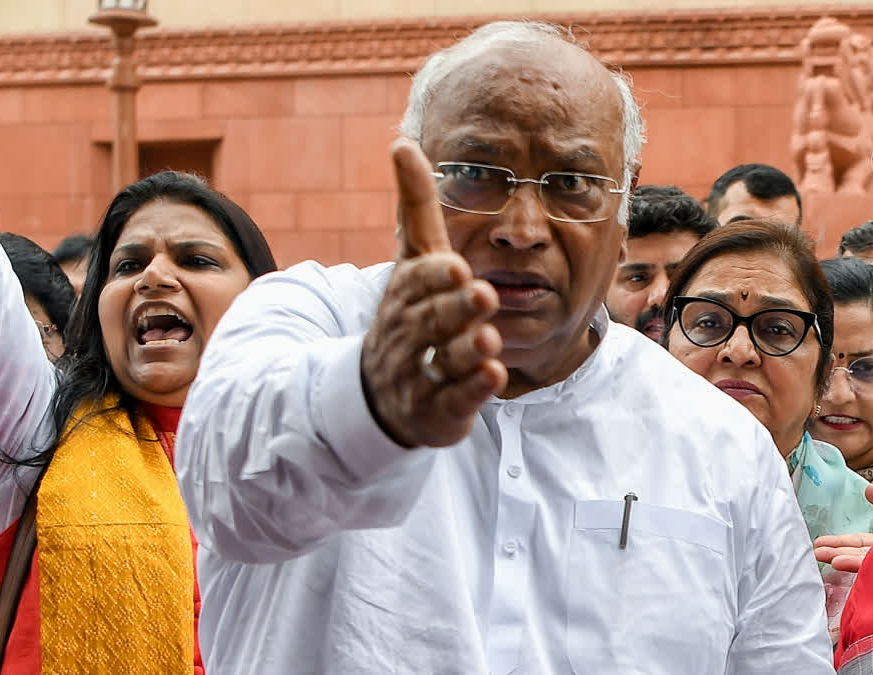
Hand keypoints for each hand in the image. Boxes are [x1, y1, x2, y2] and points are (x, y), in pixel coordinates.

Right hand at [360, 139, 507, 447]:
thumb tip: (401, 142)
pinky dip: (470, 391)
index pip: (416, 282)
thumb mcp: (412, 259)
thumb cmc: (408, 312)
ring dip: (464, 350)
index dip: (435, 276)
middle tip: (481, 293)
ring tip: (489, 339)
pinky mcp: (435, 410)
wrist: (380, 389)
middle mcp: (406, 333)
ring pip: (440, 362)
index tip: (456, 266)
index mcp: (404, 295)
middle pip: (430, 321)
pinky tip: (492, 377)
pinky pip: (452, 401)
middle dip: (454, 309)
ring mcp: (417, 374)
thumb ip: (414, 207)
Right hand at [812, 484, 872, 571]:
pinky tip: (843, 563)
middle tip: (815, 549)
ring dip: (845, 557)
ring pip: (871, 564)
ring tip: (823, 556)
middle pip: (869, 552)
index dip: (850, 539)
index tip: (825, 540)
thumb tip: (868, 489)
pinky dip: (862, 567)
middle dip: (841, 548)